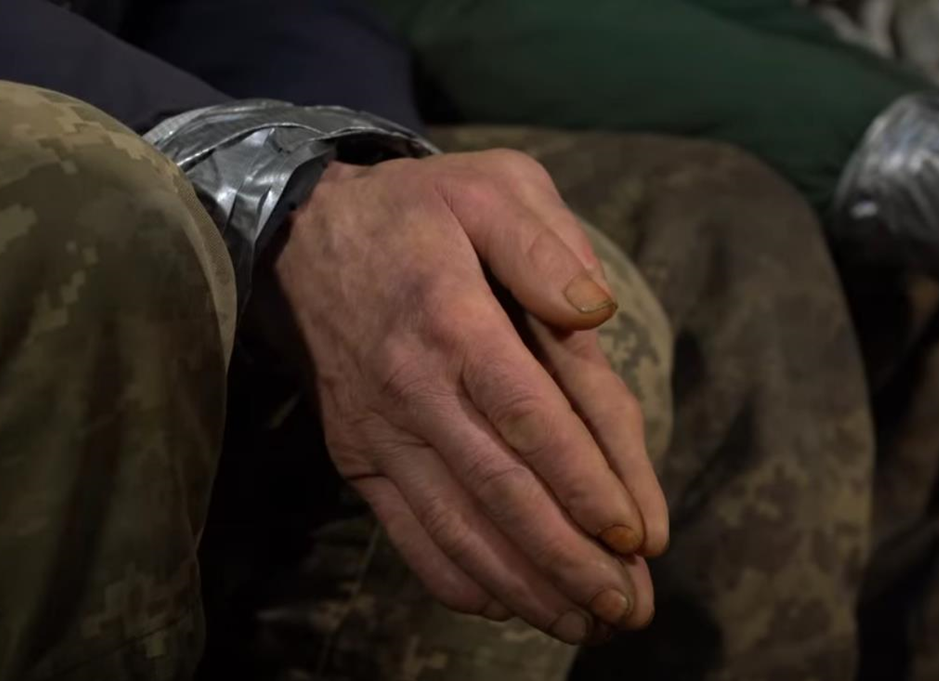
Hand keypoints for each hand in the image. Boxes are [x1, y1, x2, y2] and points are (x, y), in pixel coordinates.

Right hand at [270, 151, 667, 642]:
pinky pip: (407, 534)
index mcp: (452, 317)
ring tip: (585, 623)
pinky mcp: (357, 457)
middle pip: (502, 491)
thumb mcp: (492, 185)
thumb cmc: (418, 210)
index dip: (586, 483)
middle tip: (629, 608)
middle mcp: (412, 386)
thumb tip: (594, 313)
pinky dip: (458, 579)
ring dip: (524, 585)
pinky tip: (507, 605)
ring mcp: (379, 431)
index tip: (637, 537)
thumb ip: (546, 244)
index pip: (531, 418)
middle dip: (570, 559)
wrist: (302, 236)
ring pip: (456, 527)